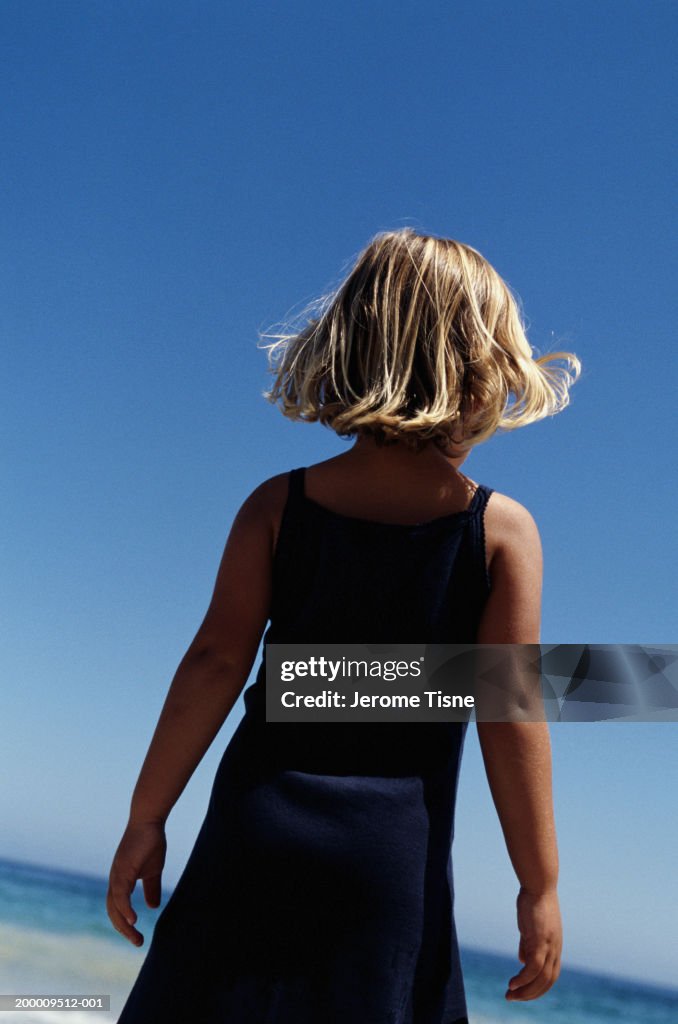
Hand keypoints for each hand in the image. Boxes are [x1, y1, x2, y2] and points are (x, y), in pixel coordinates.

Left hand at [106, 820, 166, 946]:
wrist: (149, 821)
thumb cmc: (150, 842)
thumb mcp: (153, 871)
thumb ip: (151, 888)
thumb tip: (153, 906)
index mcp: (120, 881)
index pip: (117, 908)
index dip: (124, 924)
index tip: (138, 937)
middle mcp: (115, 880)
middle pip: (112, 911)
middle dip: (123, 930)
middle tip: (138, 942)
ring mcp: (116, 875)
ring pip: (114, 906)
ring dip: (123, 924)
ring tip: (136, 937)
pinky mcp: (122, 870)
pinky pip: (120, 895)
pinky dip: (125, 909)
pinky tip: (133, 920)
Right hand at [506, 887, 561, 1000]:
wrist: (538, 885)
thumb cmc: (533, 903)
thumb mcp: (531, 928)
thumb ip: (527, 945)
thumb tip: (522, 960)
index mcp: (554, 947)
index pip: (550, 976)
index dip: (538, 988)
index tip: (523, 993)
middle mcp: (555, 949)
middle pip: (547, 981)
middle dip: (531, 994)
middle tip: (513, 999)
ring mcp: (549, 945)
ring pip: (541, 978)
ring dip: (525, 991)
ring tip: (510, 995)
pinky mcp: (539, 940)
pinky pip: (533, 967)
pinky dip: (523, 979)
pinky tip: (512, 983)